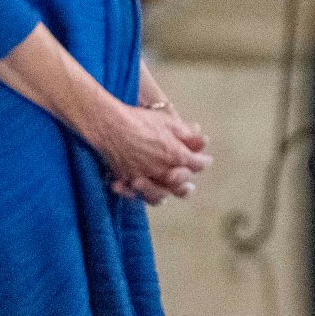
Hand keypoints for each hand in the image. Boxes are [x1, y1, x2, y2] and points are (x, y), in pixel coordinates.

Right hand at [86, 99, 210, 204]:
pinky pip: (134, 195)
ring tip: (165, 190)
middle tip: (189, 182)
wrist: (109, 124)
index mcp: (175, 156)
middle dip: (186, 182)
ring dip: (165, 193)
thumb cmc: (140, 120)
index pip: (197, 164)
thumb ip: (186, 134)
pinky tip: (138, 188)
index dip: (203, 161)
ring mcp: (143, 179)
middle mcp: (161, 172)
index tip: (205, 160)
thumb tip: (203, 141)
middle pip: (180, 186)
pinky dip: (136, 194)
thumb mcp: (168, 122)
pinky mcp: (126, 181)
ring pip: (159, 195)